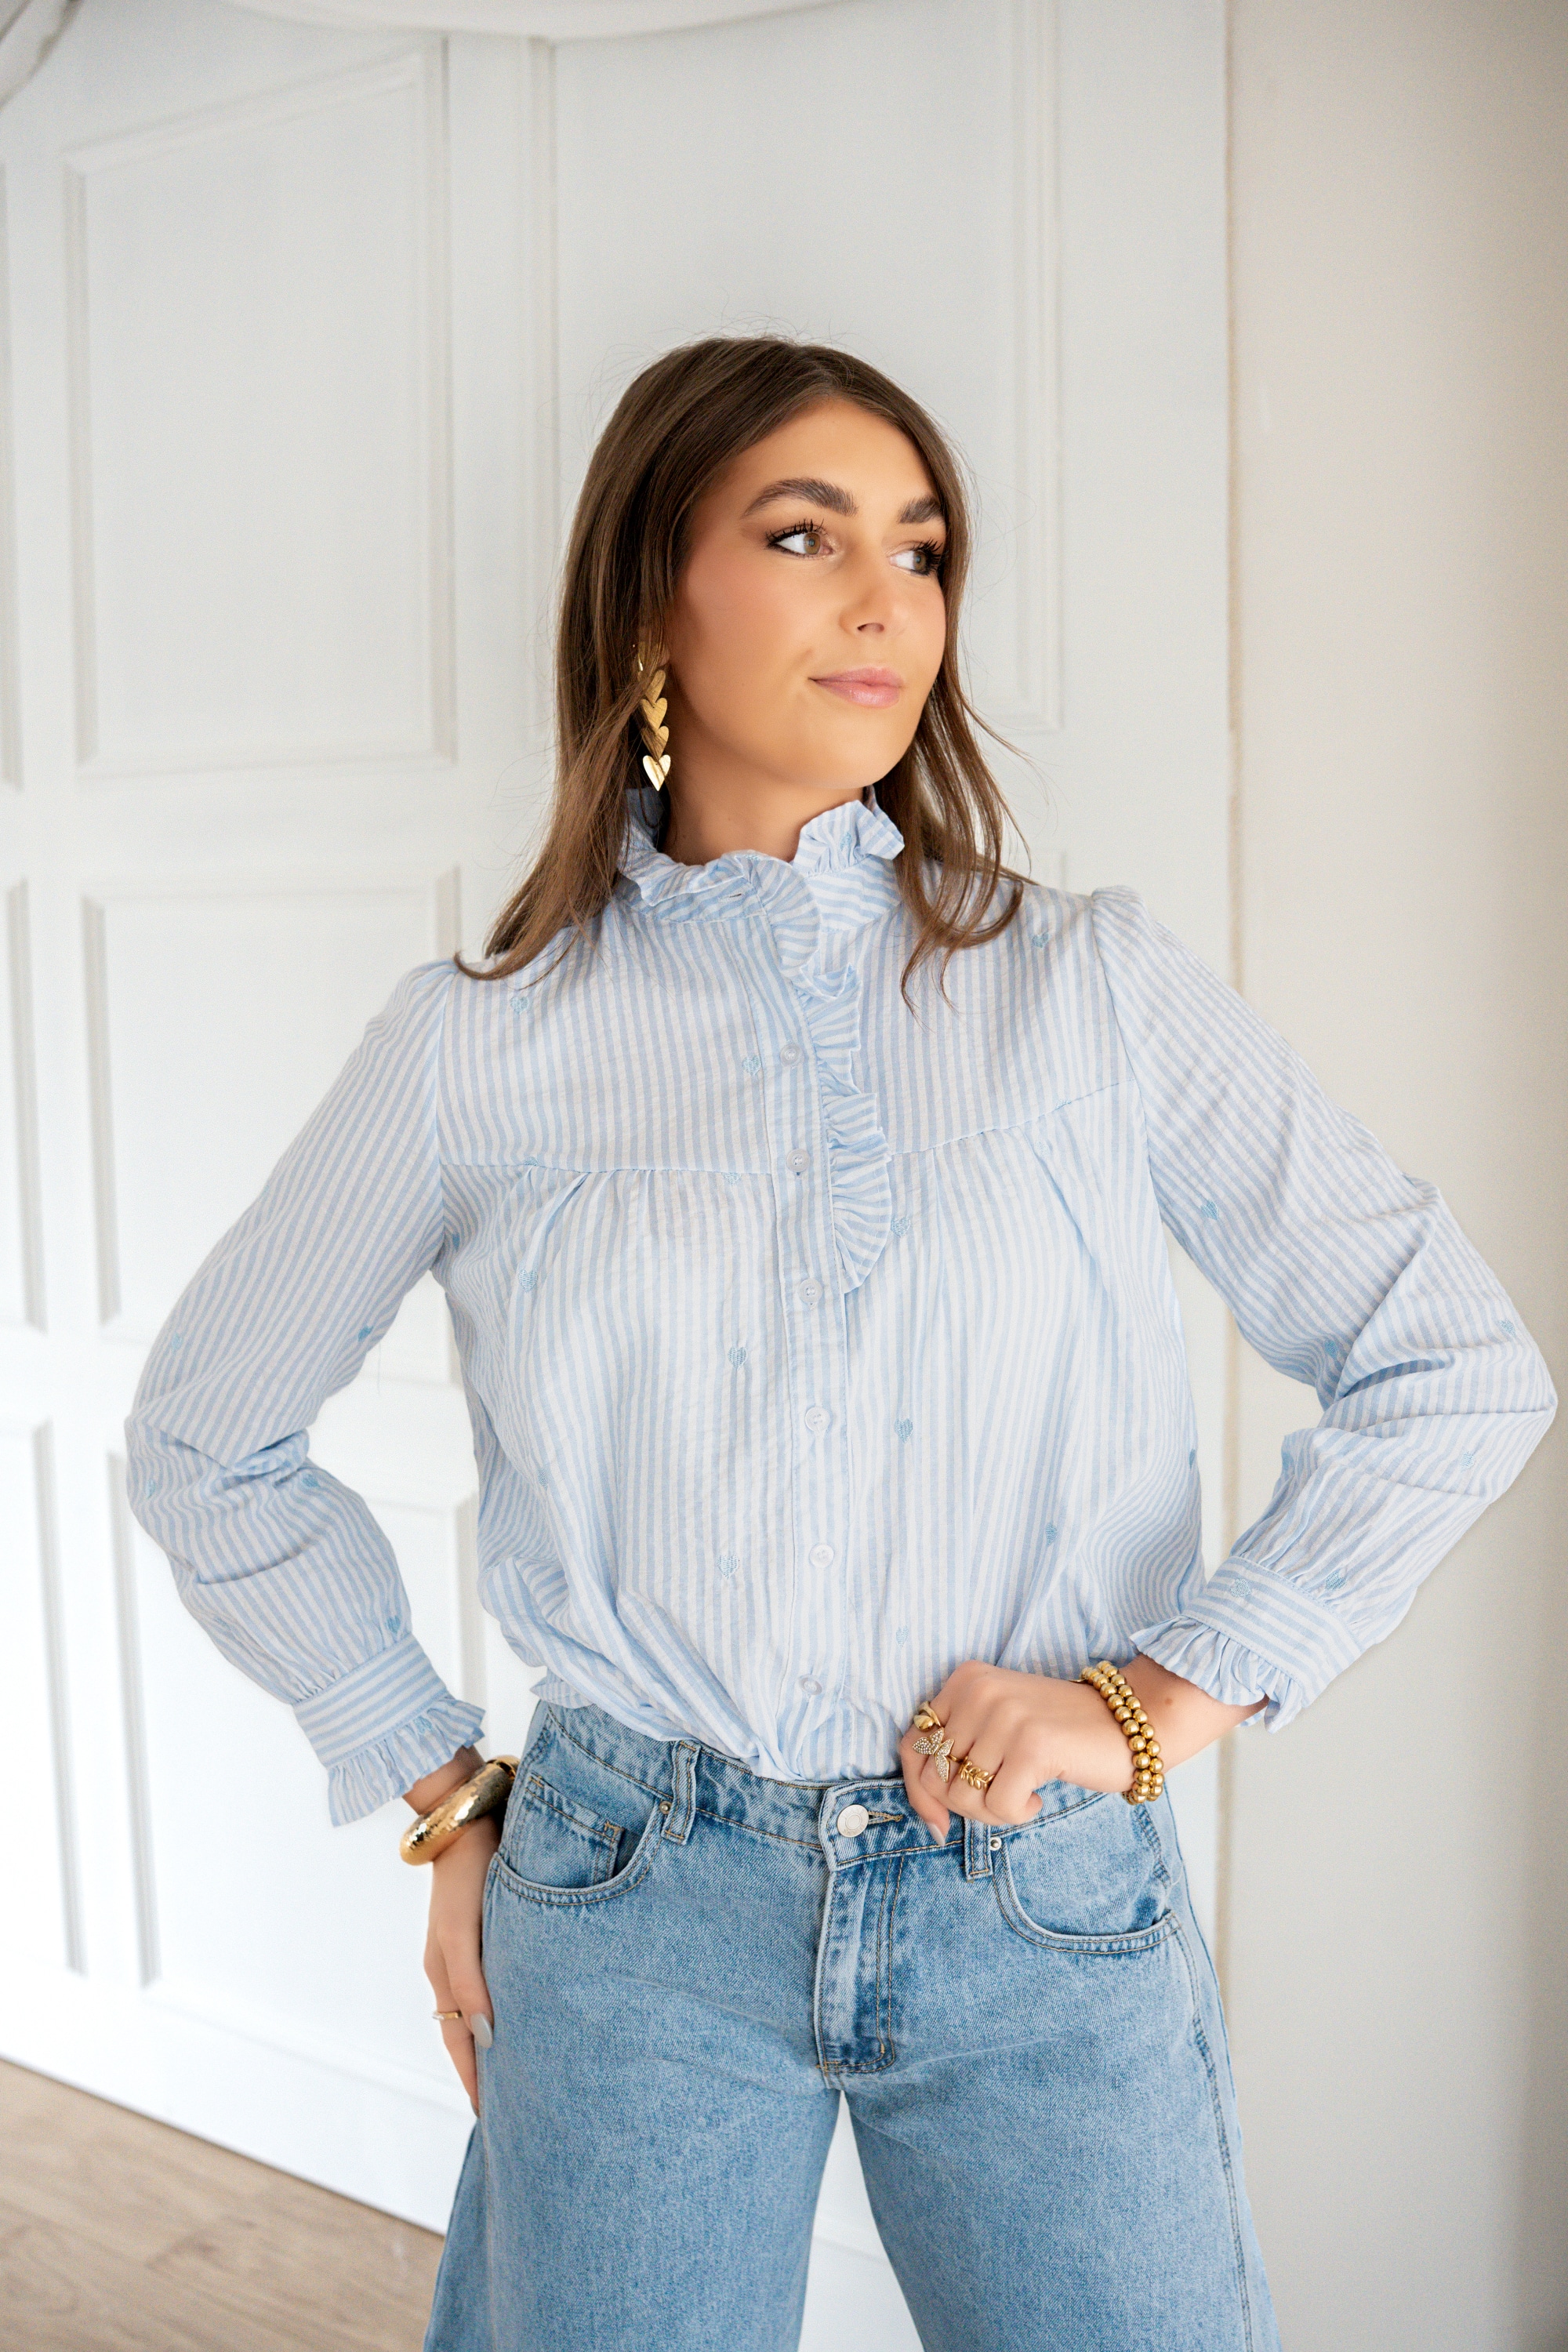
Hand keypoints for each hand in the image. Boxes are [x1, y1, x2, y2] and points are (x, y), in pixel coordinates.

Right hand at [404, 1745, 494, 2113]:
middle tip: (512, 2108)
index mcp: (445, 1974)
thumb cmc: (464, 1876)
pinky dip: (507, 2007)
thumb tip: (489, 2037)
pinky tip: (529, 2010)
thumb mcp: (461, 1934)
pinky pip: (498, 1981)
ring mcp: (471, 1948)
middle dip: (487, 2070)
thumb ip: (470, 1984)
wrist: (467, 1818)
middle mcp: (457, 1968)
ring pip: (485, 2009)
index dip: (475, 2081)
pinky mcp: (490, 1928)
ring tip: (524, 2070)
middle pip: (470, 2034)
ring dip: (500, 2041)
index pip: (461, 2044)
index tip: (491, 2120)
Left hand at [897, 1655, 1266, 1840]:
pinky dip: (1019, 1814)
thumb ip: (959, 1754)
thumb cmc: (1062, 1733)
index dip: (918, 1791)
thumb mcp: (1000, 1726)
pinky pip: (999, 1806)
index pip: (912, 1745)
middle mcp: (979, 1690)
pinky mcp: (1032, 1745)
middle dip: (963, 1806)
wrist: (1132, 1721)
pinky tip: (1040, 1797)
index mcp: (966, 1680)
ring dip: (993, 1813)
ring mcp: (1005, 1715)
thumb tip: (929, 1816)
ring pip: (963, 1797)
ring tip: (1023, 1796)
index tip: (939, 1820)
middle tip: (1001, 1802)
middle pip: (934, 1777)